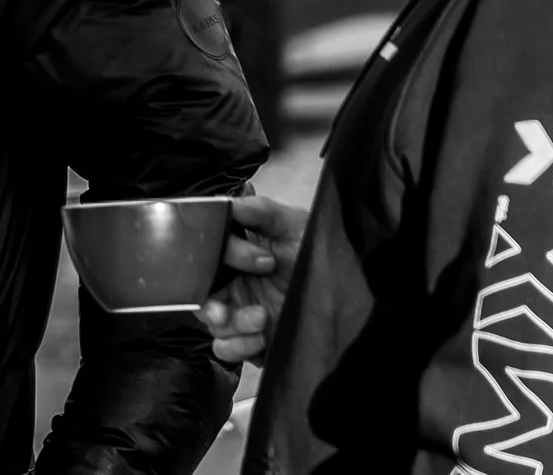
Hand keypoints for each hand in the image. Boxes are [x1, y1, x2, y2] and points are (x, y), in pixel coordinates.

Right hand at [196, 194, 305, 365]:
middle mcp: (234, 282)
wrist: (353, 300)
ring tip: (262, 319)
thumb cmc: (320, 257)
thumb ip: (263, 212)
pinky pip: (224, 349)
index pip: (206, 255)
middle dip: (208, 303)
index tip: (261, 262)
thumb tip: (231, 203)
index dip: (221, 260)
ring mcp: (241, 313)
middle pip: (199, 293)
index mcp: (237, 254)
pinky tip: (261, 339)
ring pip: (211, 323)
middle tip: (224, 311)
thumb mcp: (296, 226)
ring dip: (232, 325)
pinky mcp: (251, 341)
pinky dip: (237, 346)